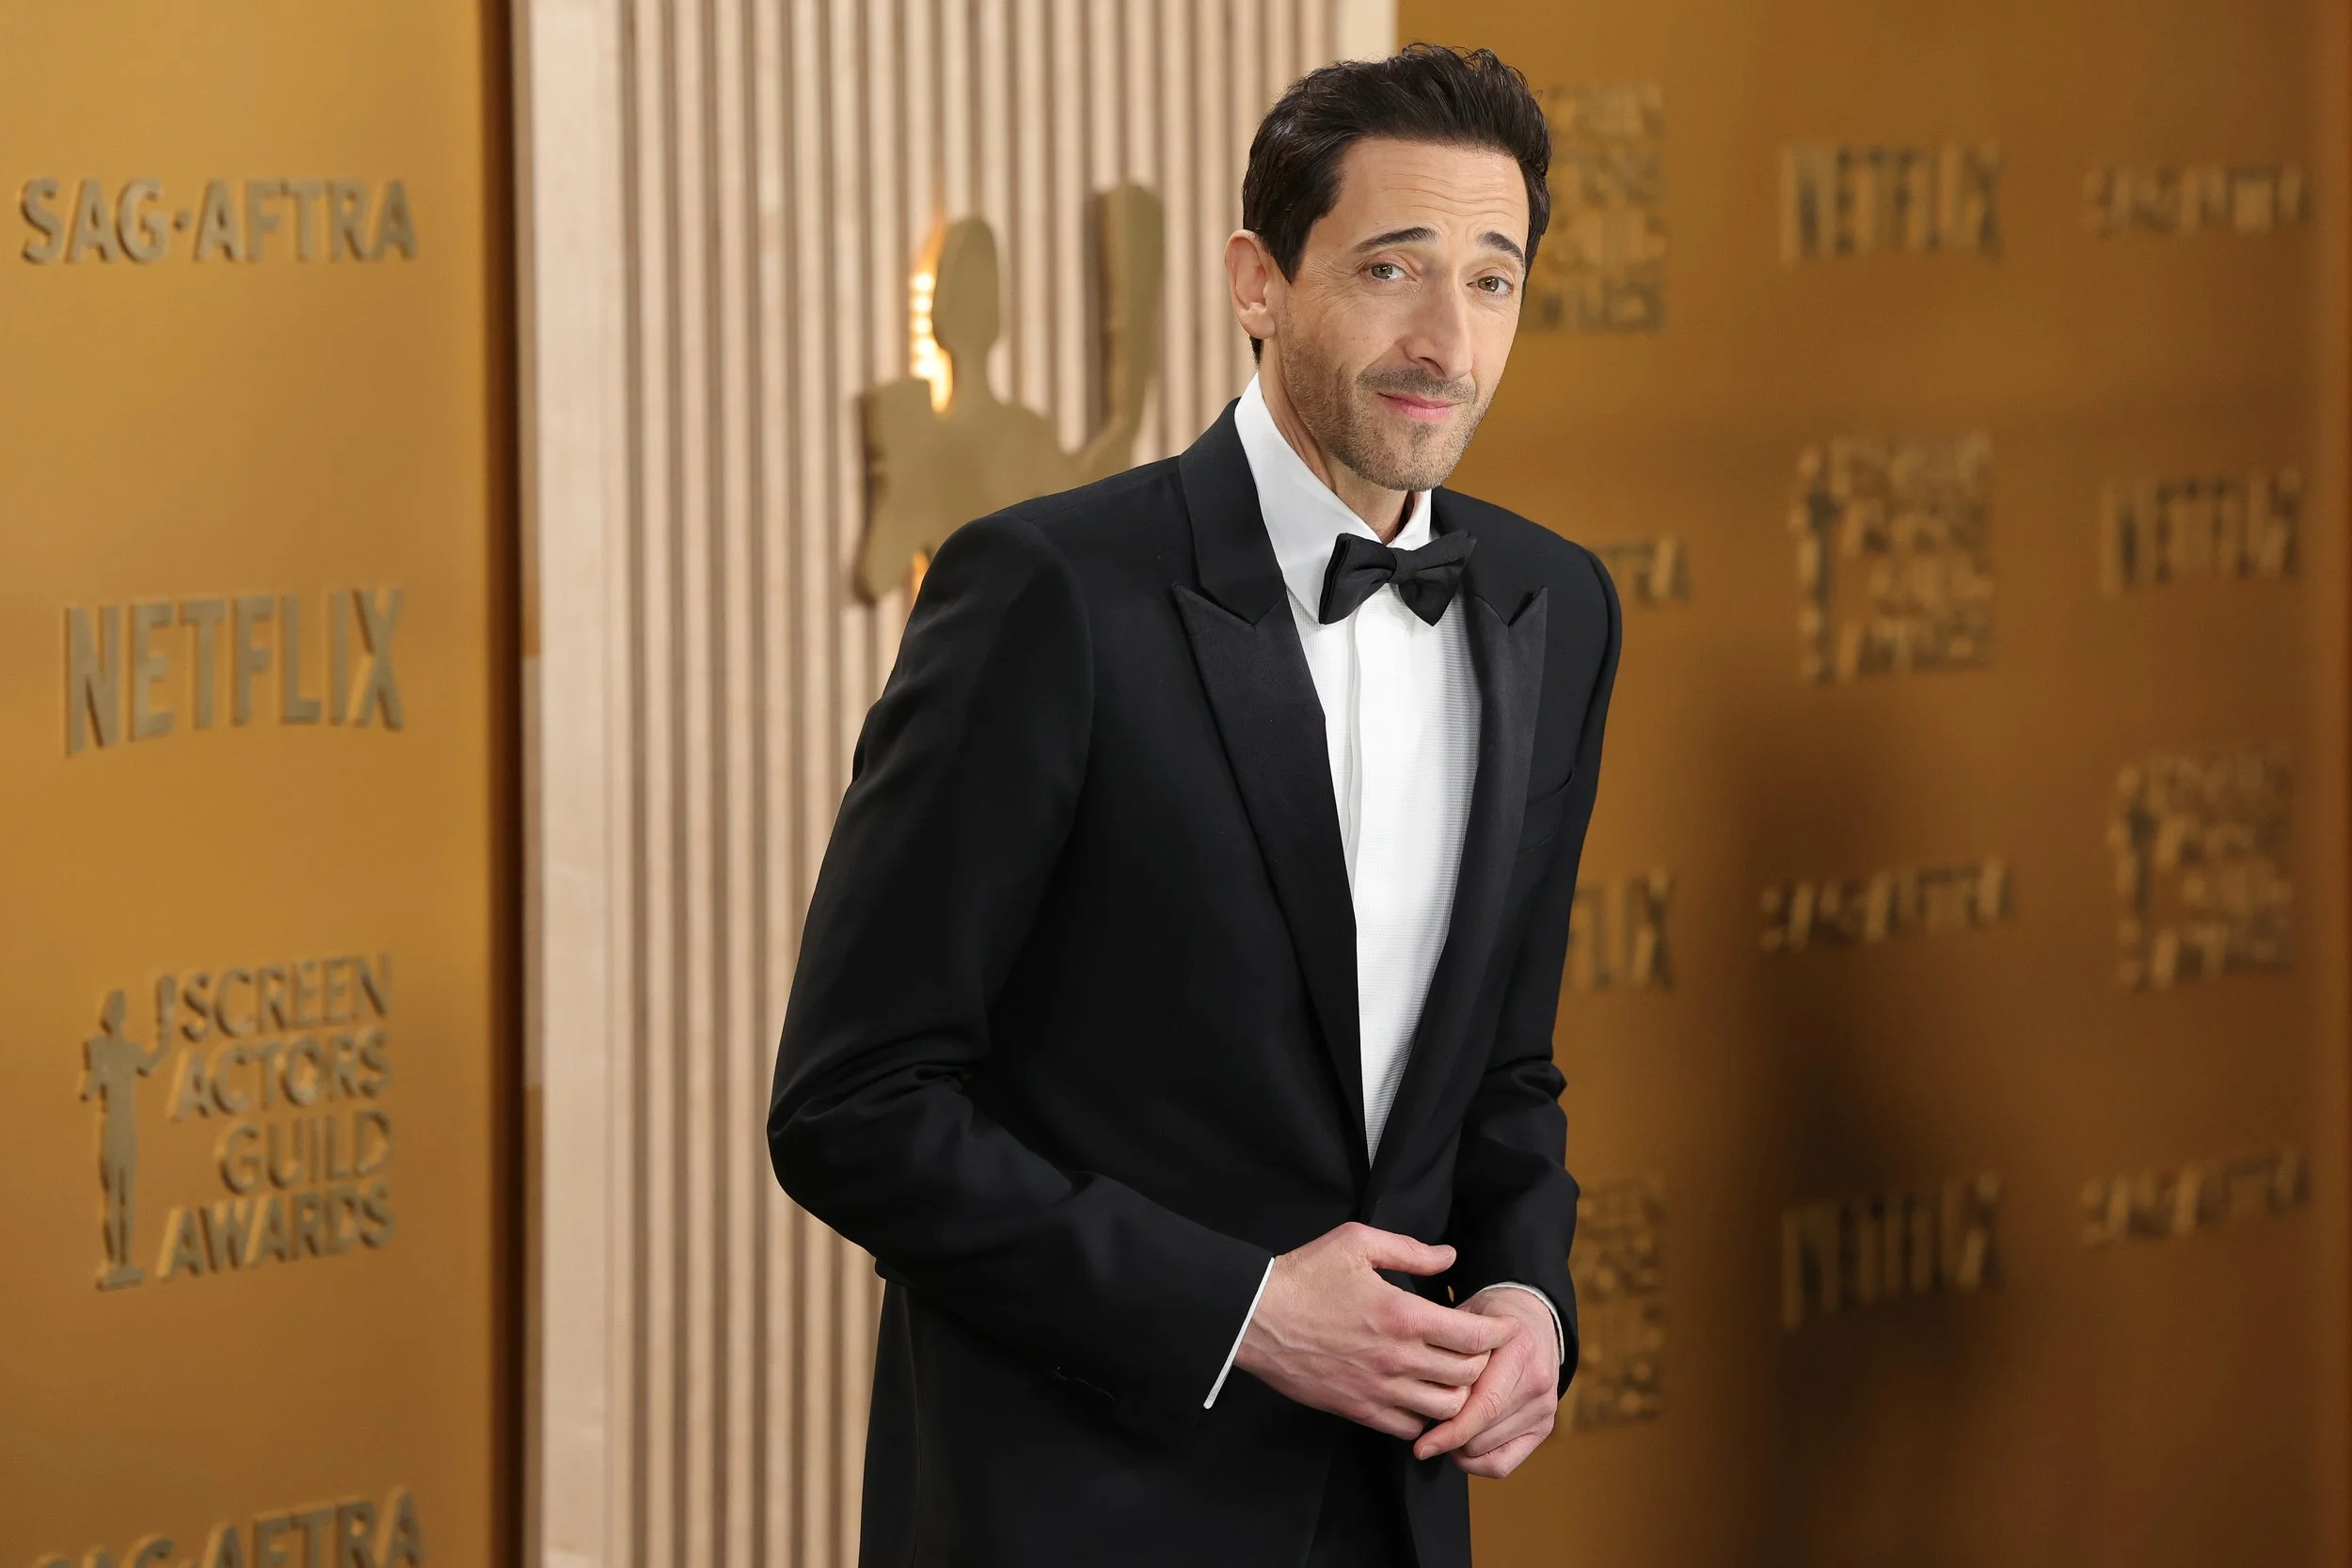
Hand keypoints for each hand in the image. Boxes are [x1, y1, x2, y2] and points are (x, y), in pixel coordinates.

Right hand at [1233, 1222, 1520, 1439]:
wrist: (1256, 1318)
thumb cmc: (1305, 1276)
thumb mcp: (1356, 1243)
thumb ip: (1410, 1250)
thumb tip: (1450, 1257)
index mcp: (1403, 1315)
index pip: (1474, 1336)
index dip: (1497, 1334)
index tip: (1504, 1327)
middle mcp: (1397, 1358)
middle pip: (1468, 1375)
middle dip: (1482, 1362)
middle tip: (1478, 1350)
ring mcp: (1378, 1389)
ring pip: (1445, 1408)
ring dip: (1457, 1393)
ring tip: (1454, 1376)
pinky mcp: (1359, 1410)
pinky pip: (1409, 1429)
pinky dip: (1424, 1417)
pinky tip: (1420, 1397)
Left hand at [1410, 1287, 1559, 1476]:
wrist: (1535, 1317)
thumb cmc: (1492, 1316)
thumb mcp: (1468, 1316)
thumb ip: (1447, 1348)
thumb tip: (1417, 1388)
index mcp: (1518, 1349)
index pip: (1484, 1404)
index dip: (1449, 1431)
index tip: (1420, 1444)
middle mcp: (1537, 1380)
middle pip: (1483, 1432)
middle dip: (1449, 1439)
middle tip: (1427, 1432)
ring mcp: (1544, 1406)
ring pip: (1489, 1449)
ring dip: (1461, 1448)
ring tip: (1447, 1427)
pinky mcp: (1545, 1426)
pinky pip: (1504, 1463)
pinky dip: (1478, 1463)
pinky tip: (1463, 1447)